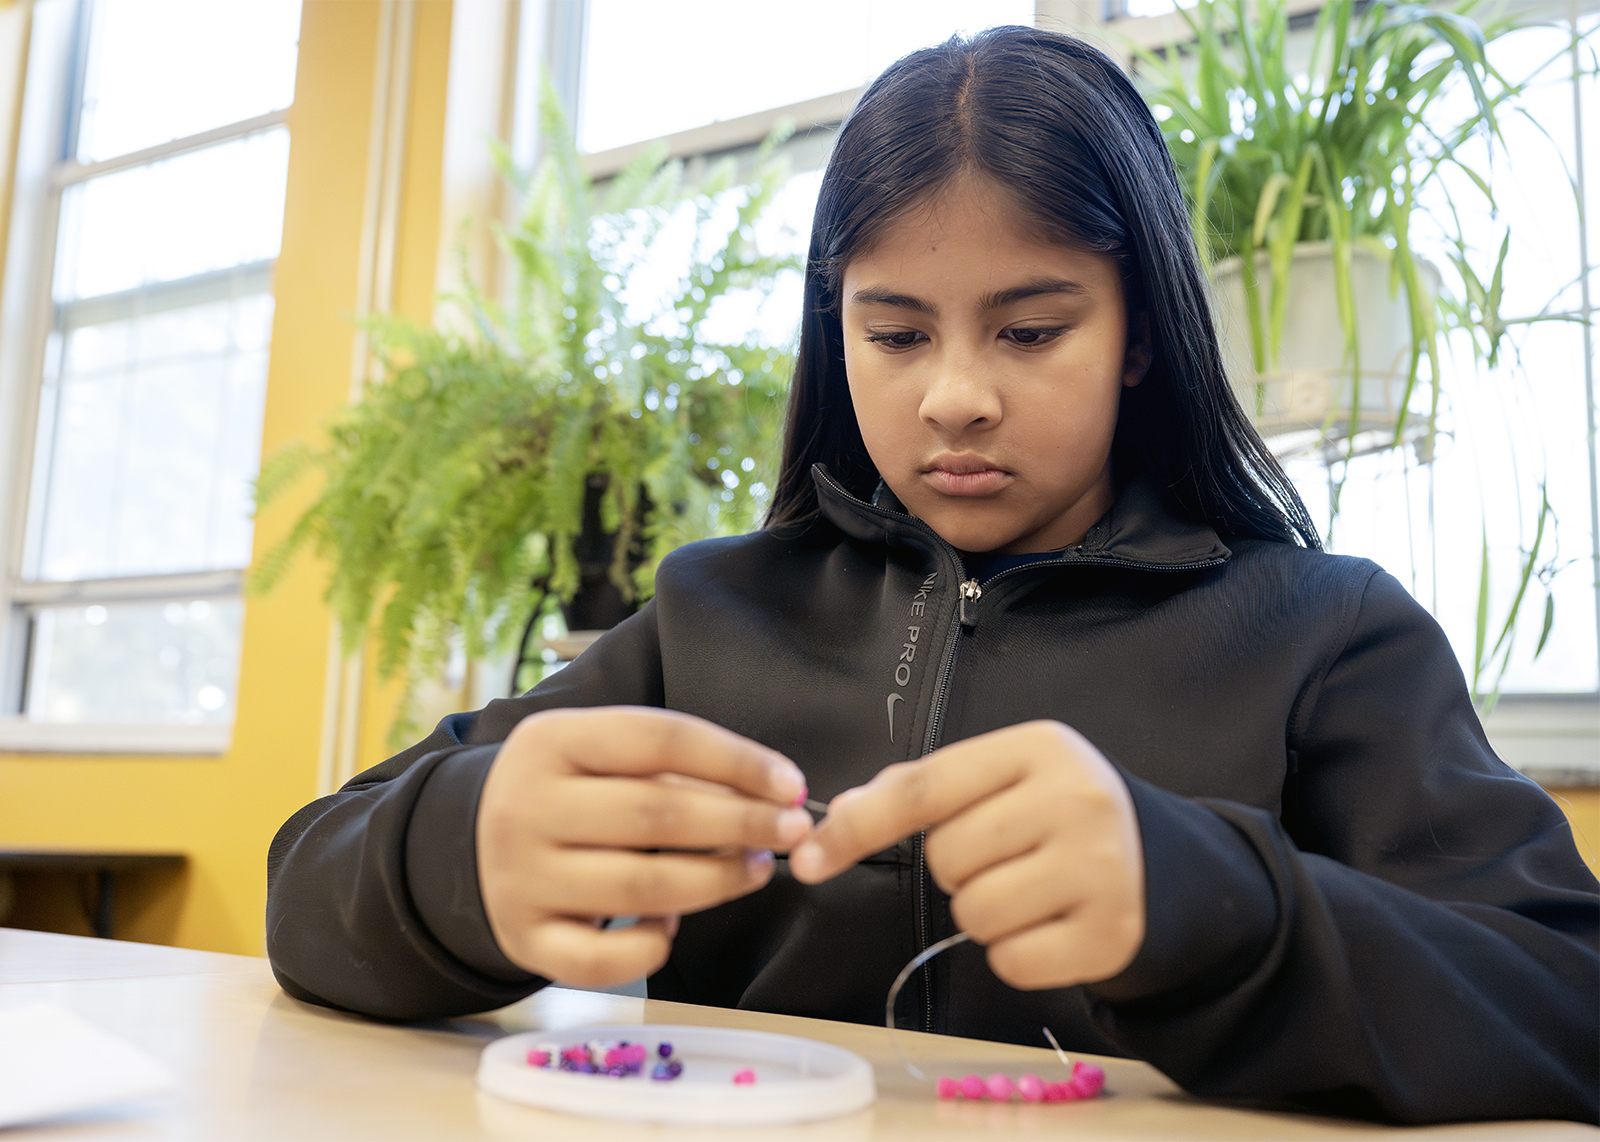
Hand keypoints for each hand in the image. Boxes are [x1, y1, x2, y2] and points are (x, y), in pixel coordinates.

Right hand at [476, 707, 811, 987]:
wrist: (472, 842)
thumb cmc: (567, 791)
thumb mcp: (598, 753)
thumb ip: (670, 765)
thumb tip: (772, 794)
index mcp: (551, 740)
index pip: (660, 738)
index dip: (736, 760)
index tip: (791, 784)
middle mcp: (526, 807)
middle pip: (656, 815)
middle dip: (741, 824)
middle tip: (790, 832)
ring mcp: (519, 878)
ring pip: (640, 887)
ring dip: (716, 882)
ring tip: (756, 870)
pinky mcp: (524, 939)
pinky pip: (602, 958)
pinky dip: (652, 946)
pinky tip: (674, 926)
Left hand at [788, 720, 1143, 988]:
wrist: (1159, 863)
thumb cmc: (1055, 816)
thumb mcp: (999, 781)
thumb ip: (917, 790)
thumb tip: (837, 816)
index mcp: (1039, 747)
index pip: (924, 787)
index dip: (857, 825)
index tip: (807, 860)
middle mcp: (1076, 799)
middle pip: (947, 857)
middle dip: (956, 868)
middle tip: (1002, 858)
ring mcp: (1101, 867)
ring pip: (974, 913)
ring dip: (982, 914)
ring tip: (1026, 891)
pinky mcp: (1111, 933)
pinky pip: (1011, 962)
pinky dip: (1015, 955)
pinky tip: (1048, 926)